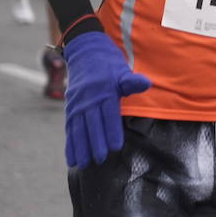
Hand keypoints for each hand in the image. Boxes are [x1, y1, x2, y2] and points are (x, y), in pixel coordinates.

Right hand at [62, 32, 151, 167]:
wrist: (86, 52)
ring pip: (78, 129)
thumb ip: (132, 82)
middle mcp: (88, 99)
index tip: (116, 147)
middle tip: (100, 160)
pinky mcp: (70, 108)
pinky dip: (70, 144)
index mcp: (104, 92)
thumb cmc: (109, 65)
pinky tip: (71, 159)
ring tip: (82, 164)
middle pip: (92, 125)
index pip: (109, 115)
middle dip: (95, 143)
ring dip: (80, 148)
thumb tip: (146, 83)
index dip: (112, 132)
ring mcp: (77, 104)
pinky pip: (69, 129)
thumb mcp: (122, 71)